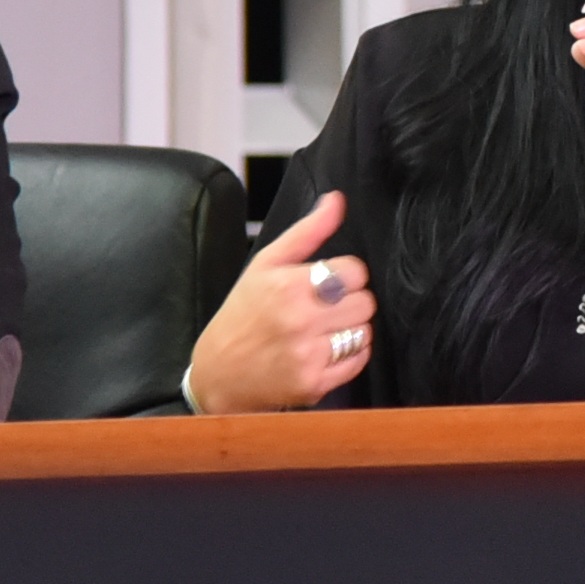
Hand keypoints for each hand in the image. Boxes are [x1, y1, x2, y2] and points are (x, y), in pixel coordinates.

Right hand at [189, 190, 377, 414]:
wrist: (219, 374)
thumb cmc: (243, 313)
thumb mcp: (265, 265)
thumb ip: (307, 231)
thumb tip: (337, 200)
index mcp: (289, 285)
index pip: (355, 271)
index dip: (344, 275)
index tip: (326, 283)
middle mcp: (300, 320)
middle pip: (365, 301)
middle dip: (349, 301)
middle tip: (324, 308)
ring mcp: (309, 355)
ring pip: (365, 331)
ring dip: (350, 329)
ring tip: (321, 330)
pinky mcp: (315, 383)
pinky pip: (359, 361)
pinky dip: (349, 356)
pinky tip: (323, 350)